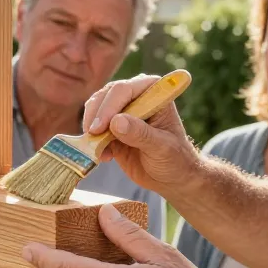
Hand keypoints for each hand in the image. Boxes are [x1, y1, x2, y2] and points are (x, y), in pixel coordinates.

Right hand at [81, 75, 200, 193]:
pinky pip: (94, 128)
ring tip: (100, 150)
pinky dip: (92, 141)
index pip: (124, 90)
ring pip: (95, 109)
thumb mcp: (162, 147)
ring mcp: (122, 110)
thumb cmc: (175, 159)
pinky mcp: (111, 127)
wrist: (172, 177)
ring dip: (92, 128)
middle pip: (106, 95)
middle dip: (96, 116)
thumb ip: (140, 134)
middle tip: (93, 137)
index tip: (99, 128)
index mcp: (153, 92)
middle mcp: (136, 95)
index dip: (109, 106)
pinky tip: (104, 156)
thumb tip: (116, 122)